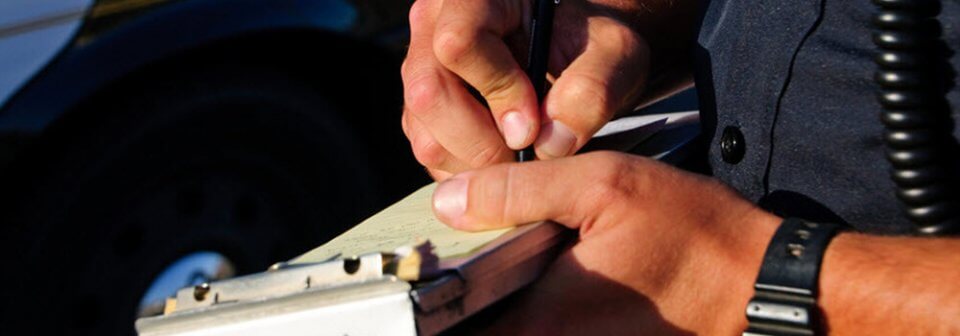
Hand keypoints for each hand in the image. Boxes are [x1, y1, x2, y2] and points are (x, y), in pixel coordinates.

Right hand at [401, 0, 650, 178]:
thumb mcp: (614, 56)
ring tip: (523, 158)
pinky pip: (432, 159)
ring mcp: (421, 74)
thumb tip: (550, 142)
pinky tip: (506, 161)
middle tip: (528, 153)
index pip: (460, 43)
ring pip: (427, 136)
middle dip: (483, 142)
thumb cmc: (591, 48)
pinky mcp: (421, 116)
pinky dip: (472, 174)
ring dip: (478, 165)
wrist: (577, 59)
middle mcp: (433, 28)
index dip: (497, 90)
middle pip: (430, 95)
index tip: (534, 122)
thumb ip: (593, 90)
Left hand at [431, 151, 780, 333]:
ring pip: (510, 331)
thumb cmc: (695, 237)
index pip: (453, 330)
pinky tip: (544, 268)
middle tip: (466, 252)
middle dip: (464, 296)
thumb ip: (518, 190)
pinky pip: (544, 330)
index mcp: (541, 321)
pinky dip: (529, 306)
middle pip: (479, 332)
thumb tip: (448, 199)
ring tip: (501, 256)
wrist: (761, 284)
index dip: (430, 300)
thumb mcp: (604, 186)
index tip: (423, 271)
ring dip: (496, 301)